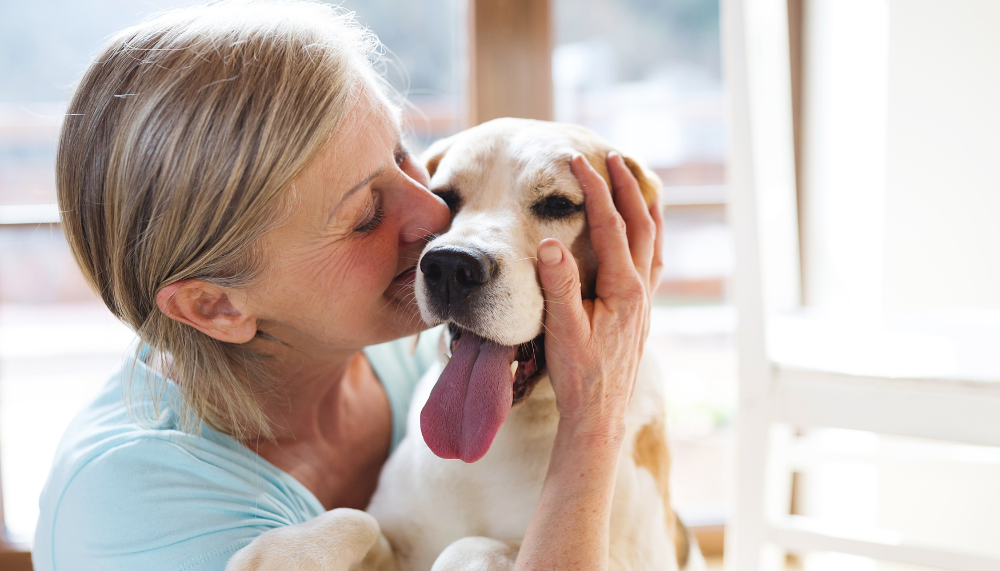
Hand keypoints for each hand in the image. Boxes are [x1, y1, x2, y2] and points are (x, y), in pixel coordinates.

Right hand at [535, 152, 662, 435]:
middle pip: (640, 225)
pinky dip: (649, 236)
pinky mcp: (640, 312)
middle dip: (626, 187)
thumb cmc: (578, 376)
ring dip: (644, 207)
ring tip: (638, 182)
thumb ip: (558, 286)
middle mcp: (641, 290)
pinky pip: (652, 262)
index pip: (610, 226)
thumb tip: (549, 243)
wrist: (598, 415)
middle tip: (612, 156)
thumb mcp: (562, 330)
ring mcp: (644, 301)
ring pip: (652, 241)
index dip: (595, 190)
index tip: (577, 162)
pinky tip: (643, 234)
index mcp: (623, 289)